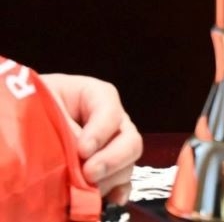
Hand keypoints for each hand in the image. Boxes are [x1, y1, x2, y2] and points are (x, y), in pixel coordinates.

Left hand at [40, 73, 142, 204]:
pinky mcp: (106, 168)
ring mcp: (111, 145)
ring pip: (127, 162)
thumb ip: (63, 128)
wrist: (22, 124)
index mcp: (96, 96)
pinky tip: (111, 199)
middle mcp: (111, 121)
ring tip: (86, 190)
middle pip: (129, 138)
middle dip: (112, 159)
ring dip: (110, 178)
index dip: (100, 131)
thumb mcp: (44, 107)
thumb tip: (79, 156)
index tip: (83, 150)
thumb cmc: (32, 107)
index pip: (109, 110)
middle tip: (89, 173)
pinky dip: (118, 190)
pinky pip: (122, 180)